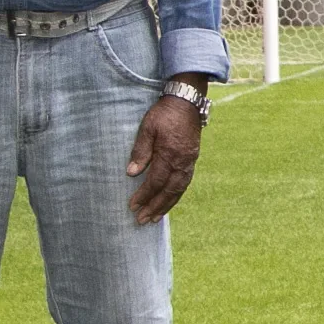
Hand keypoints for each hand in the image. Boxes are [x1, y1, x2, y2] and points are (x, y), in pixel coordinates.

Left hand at [124, 94, 202, 224]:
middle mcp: (182, 162)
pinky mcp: (192, 160)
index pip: (155, 181)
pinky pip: (184, 183)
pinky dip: (175, 195)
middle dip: (155, 207)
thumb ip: (140, 151)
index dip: (144, 195)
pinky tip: (168, 201)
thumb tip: (131, 174)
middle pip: (169, 191)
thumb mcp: (147, 128)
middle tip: (142, 220)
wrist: (187, 103)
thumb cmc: (164, 114)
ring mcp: (189, 162)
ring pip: (179, 190)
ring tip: (155, 217)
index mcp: (169, 154)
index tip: (132, 206)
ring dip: (166, 205)